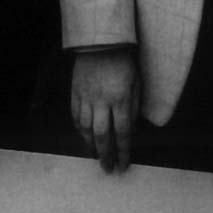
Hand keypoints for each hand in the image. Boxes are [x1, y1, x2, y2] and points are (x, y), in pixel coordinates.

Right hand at [70, 47, 138, 172]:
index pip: (123, 133)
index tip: (124, 166)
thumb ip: (133, 109)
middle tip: (107, 169)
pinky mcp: (75, 92)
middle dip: (105, 154)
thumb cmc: (124, 65)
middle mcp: (102, 101)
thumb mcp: (137, 86)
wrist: (101, 44)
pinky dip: (79, 128)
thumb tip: (129, 131)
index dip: (123, 152)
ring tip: (94, 155)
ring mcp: (86, 97)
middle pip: (102, 135)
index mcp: (121, 100)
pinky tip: (83, 136)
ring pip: (86, 127)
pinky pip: (75, 114)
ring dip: (90, 144)